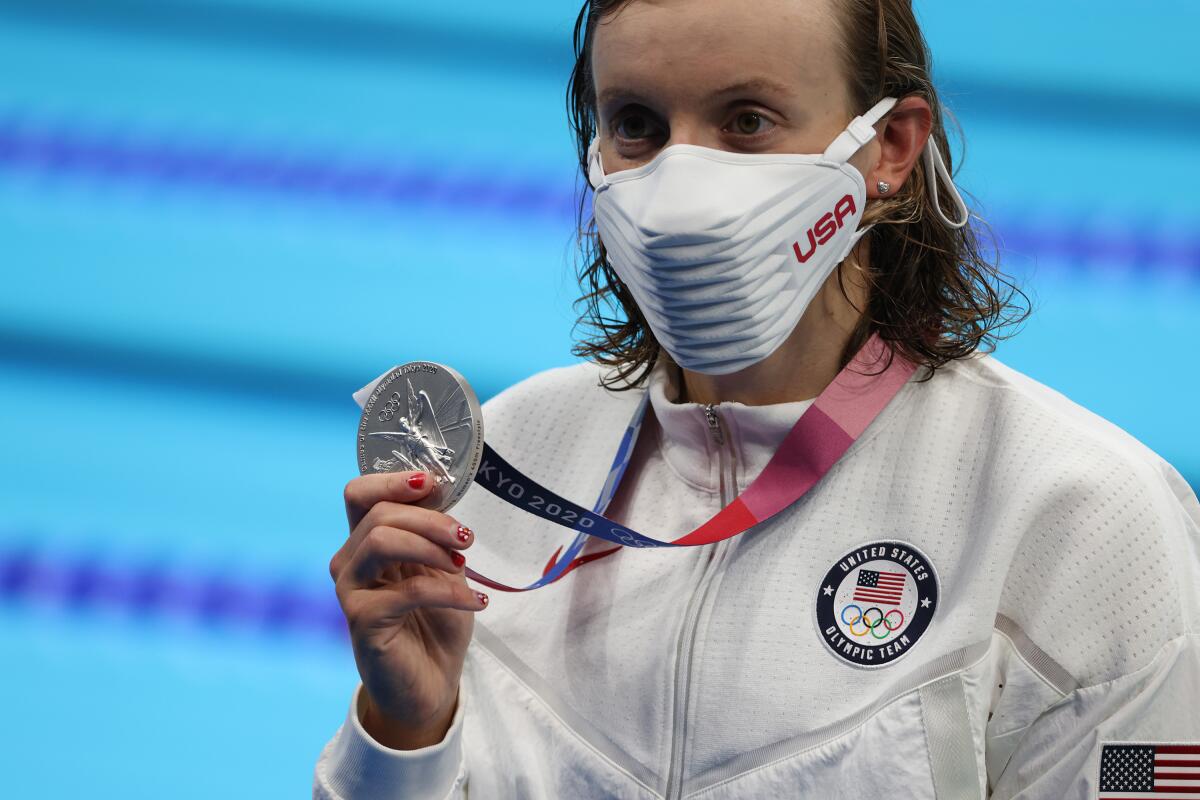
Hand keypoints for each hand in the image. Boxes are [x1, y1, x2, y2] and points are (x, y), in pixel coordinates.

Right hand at [330, 470, 486, 748]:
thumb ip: (434, 532)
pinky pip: (407, 589)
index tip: (432, 483)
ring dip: (431, 547)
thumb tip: (439, 486)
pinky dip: (449, 591)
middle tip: (466, 539)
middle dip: (431, 520)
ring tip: (464, 567)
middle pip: (380, 514)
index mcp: (367, 542)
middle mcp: (350, 562)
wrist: (432, 683)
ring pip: (381, 541)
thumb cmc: (436, 622)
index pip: (360, 494)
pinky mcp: (363, 621)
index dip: (392, 480)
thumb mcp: (442, 567)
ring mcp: (351, 591)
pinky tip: (476, 602)